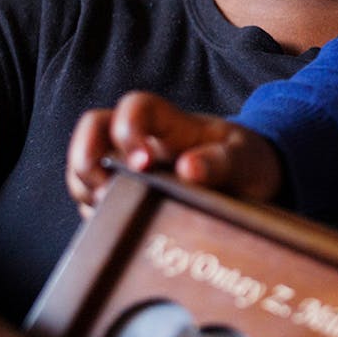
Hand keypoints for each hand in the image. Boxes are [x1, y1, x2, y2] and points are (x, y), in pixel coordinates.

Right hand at [68, 90, 282, 212]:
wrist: (252, 180)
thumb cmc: (245, 162)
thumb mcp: (245, 160)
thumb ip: (220, 163)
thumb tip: (188, 171)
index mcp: (170, 122)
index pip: (135, 107)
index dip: (128, 130)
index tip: (142, 165)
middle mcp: (141, 139)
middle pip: (92, 129)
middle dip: (85, 159)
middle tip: (106, 193)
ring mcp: (128, 165)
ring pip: (85, 166)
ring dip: (86, 189)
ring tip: (113, 213)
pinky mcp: (126, 194)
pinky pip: (94, 199)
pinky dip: (98, 215)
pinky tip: (119, 229)